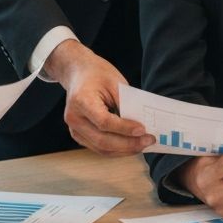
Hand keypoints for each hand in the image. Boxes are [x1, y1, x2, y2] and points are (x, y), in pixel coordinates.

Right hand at [45, 40, 154, 155]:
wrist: (78, 72)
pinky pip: (99, 148)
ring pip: (101, 149)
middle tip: (148, 141)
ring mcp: (74, 129)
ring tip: (143, 145)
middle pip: (102, 140)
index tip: (143, 130)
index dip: (124, 128)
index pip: (104, 122)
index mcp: (81, 101)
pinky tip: (131, 145)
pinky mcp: (79, 135)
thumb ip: (125, 105)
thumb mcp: (115, 82)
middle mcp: (74, 118)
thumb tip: (140, 127)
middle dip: (128, 144)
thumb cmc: (97, 74)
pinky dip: (116, 149)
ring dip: (124, 150)